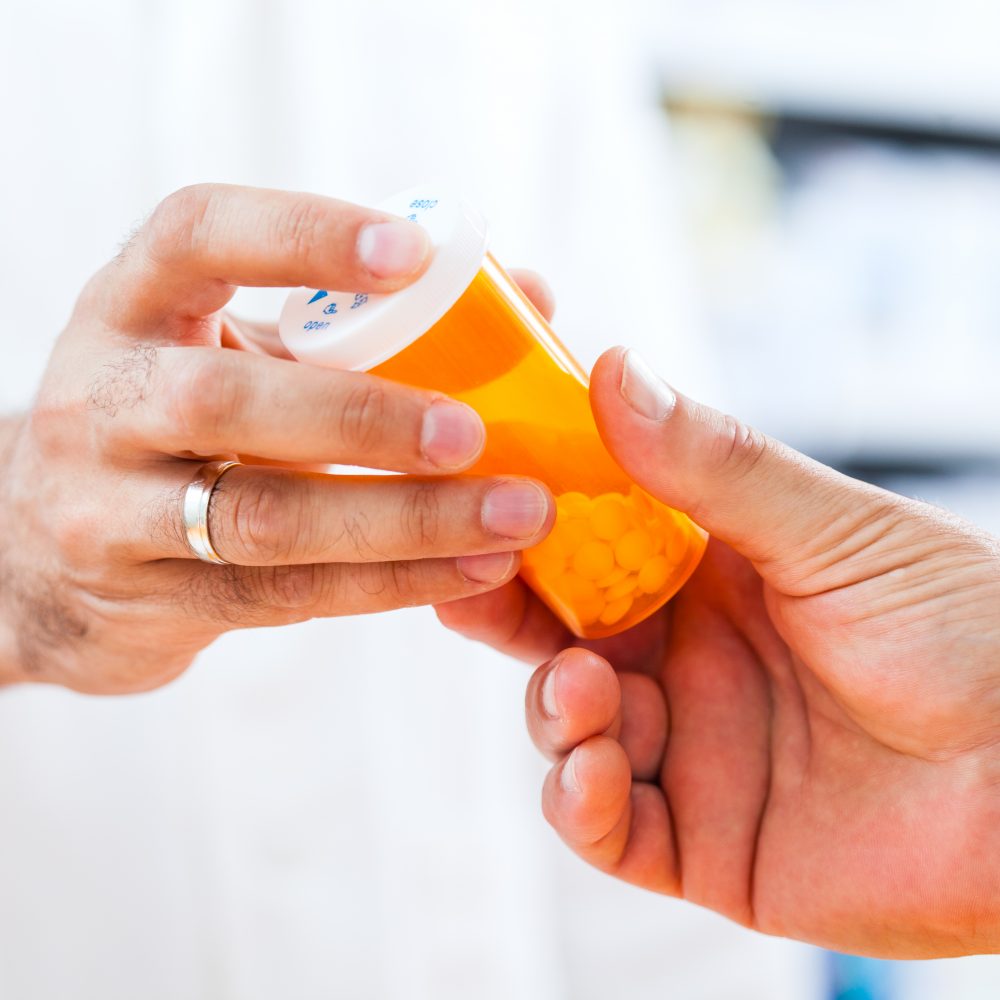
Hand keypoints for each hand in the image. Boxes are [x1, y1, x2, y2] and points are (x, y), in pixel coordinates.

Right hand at [0, 184, 554, 693]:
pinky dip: (387, 583)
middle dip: (363, 418)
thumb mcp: (236, 354)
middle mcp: (104, 398)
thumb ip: (358, 323)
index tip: (415, 254)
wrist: (48, 554)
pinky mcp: (149, 599)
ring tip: (513, 519)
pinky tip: (472, 571)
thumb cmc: (182, 426)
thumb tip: (529, 297)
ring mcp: (110, 509)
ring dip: (402, 520)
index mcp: (135, 306)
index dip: (304, 236)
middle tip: (474, 433)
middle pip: (224, 402)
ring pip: (260, 518)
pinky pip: (281, 593)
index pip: (198, 237)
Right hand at [437, 346, 999, 957]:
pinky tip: (591, 773)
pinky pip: (611, 828)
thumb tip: (615, 370)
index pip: (591, 543)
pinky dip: (581, 802)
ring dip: (552, 709)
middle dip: (507, 615)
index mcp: (713, 575)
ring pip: (570, 729)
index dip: (530, 525)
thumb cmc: (967, 631)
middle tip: (471, 594)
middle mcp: (690, 659)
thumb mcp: (835, 533)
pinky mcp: (704, 843)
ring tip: (580, 691)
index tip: (479, 501)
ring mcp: (692, 751)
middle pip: (559, 634)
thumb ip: (719, 466)